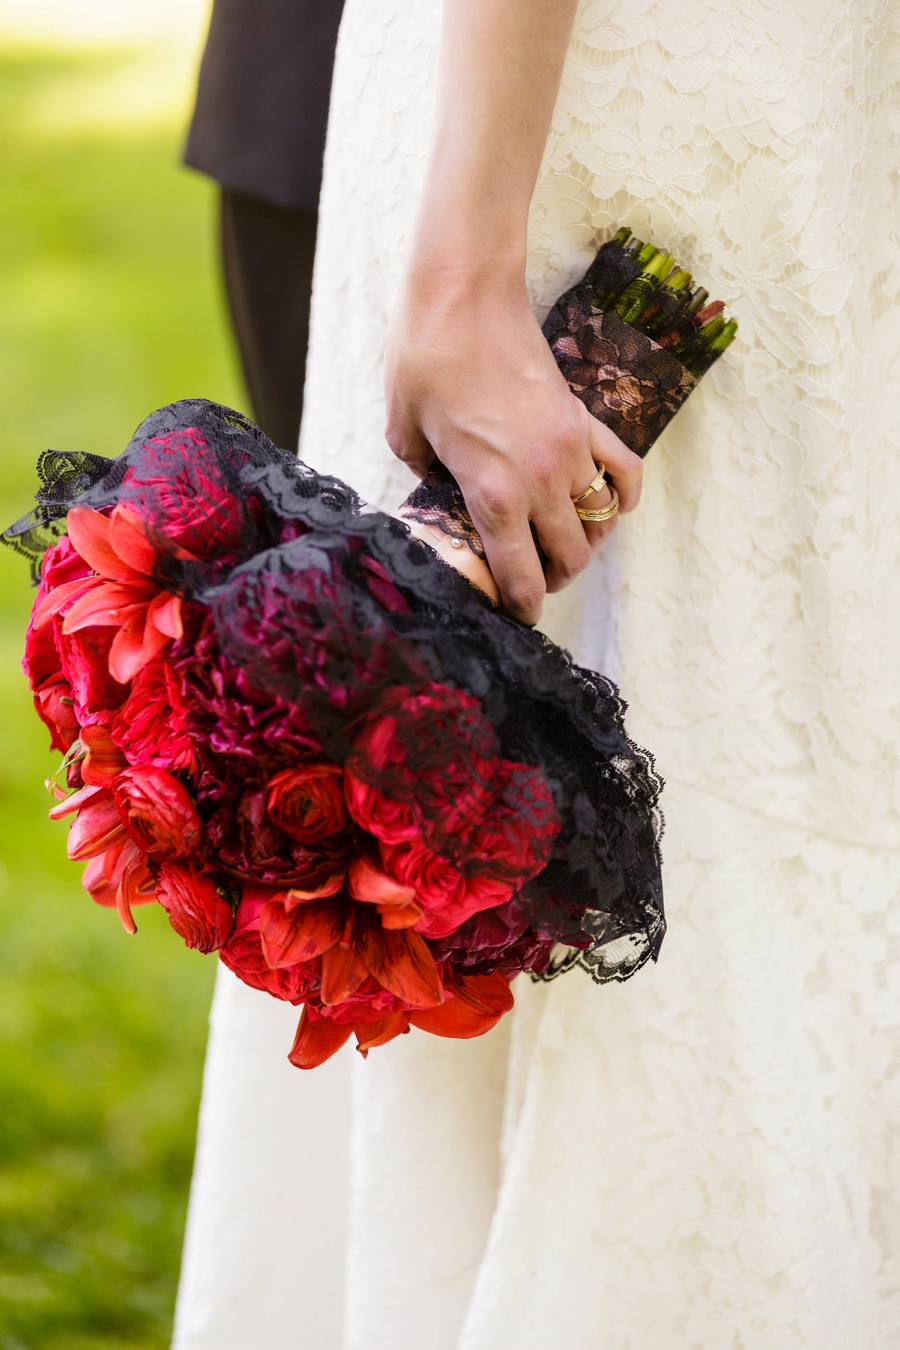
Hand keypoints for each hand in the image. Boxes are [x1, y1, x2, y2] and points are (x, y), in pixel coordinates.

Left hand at [385, 264, 642, 624]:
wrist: (464, 292)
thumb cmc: (424, 356)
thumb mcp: (404, 430)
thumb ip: (426, 475)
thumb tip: (441, 489)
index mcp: (492, 493)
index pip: (521, 576)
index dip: (521, 607)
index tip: (515, 615)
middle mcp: (540, 480)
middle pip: (570, 559)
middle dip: (553, 581)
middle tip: (533, 579)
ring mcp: (570, 449)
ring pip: (600, 524)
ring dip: (586, 545)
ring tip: (564, 546)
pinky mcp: (584, 419)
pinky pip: (623, 472)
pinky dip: (622, 497)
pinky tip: (607, 505)